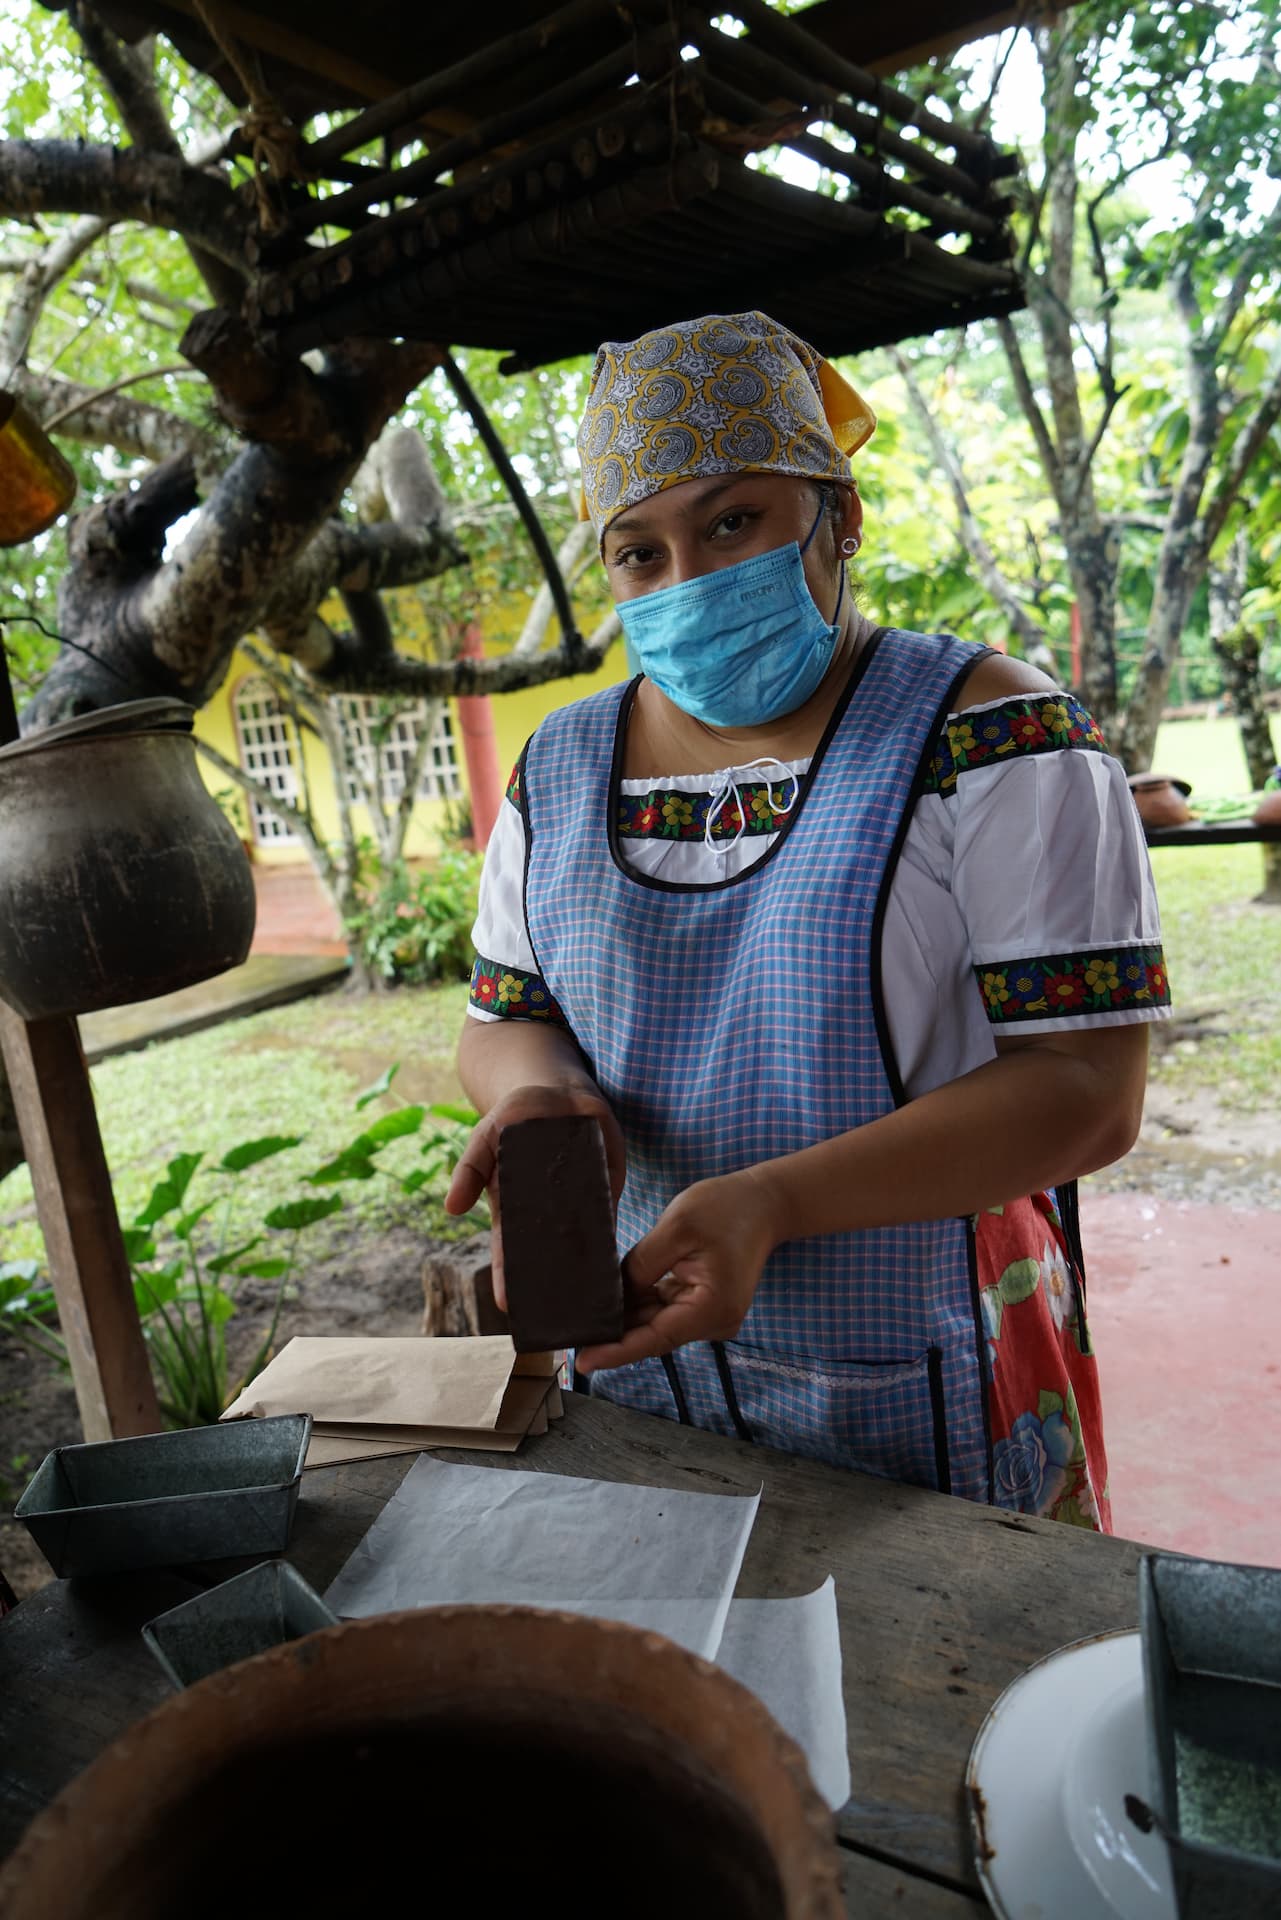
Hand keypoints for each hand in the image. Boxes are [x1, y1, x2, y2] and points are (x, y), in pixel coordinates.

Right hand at [443, 1082, 624, 1310]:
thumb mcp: (484, 1138)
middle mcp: (548, 1211)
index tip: (505, 1304)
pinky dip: (610, 1236)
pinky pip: (608, 1215)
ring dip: (581, 1268)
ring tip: (582, 1300)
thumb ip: (469, 1170)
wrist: (555, 1091)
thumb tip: (451, 1208)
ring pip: (579, 1241)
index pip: (510, 1249)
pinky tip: (611, 1262)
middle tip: (549, 1315)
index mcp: (516, 1206)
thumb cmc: (512, 1117)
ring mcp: (578, 1201)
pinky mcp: (607, 1186)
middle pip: (547, 1254)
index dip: (506, 1276)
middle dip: (546, 1282)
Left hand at [576, 1166, 786, 1373]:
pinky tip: (613, 1297)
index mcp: (711, 1308)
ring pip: (656, 1323)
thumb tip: (613, 1295)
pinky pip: (664, 1310)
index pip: (655, 1339)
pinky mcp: (702, 1305)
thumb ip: (641, 1266)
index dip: (616, 1352)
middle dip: (615, 1333)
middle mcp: (713, 1322)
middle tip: (572, 1332)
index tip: (582, 1362)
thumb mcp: (676, 1228)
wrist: (764, 1202)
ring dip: (626, 1317)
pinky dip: (640, 1304)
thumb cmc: (725, 1209)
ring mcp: (709, 1316)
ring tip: (586, 1312)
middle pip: (654, 1334)